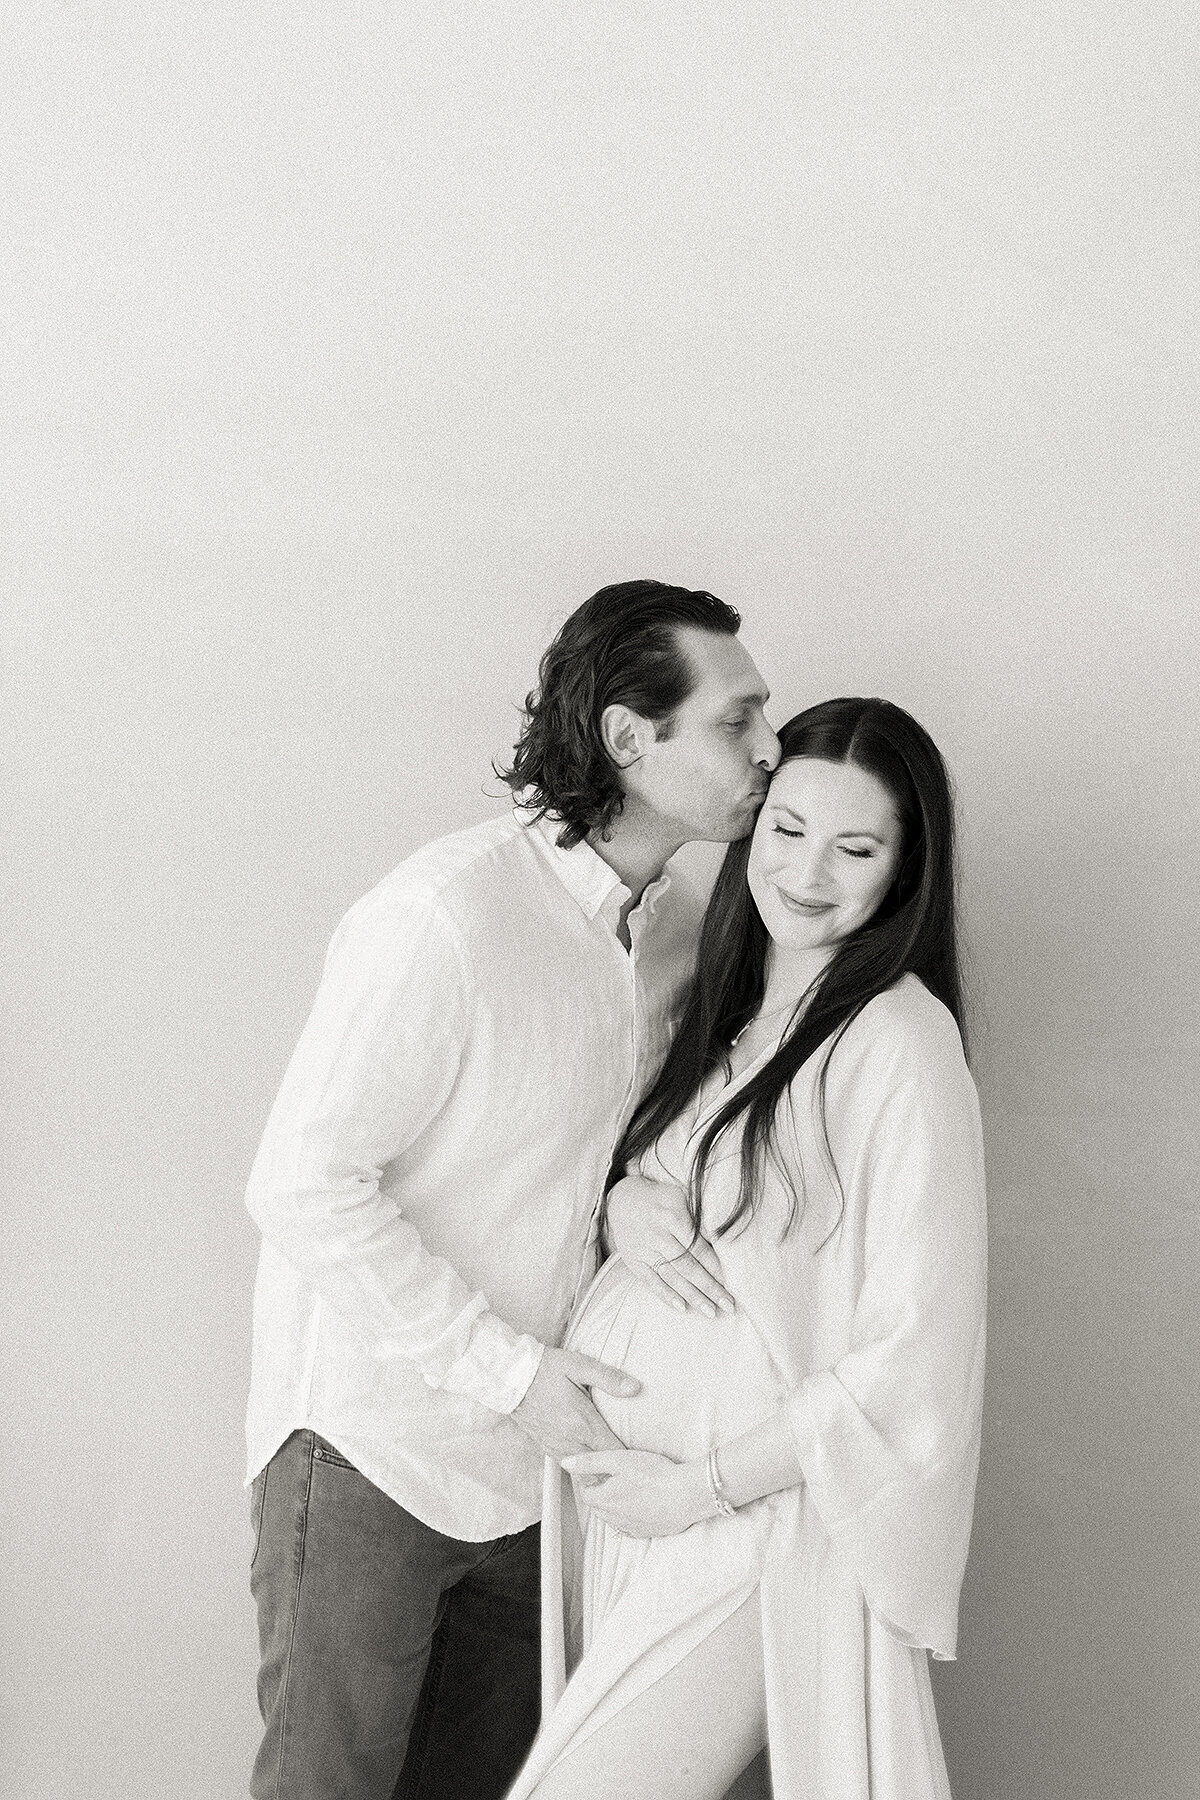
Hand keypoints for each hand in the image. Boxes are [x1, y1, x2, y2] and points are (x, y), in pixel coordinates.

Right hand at [510, 1347, 639, 1461]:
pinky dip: (583, 1468)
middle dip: (619, 1468)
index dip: (631, 1457)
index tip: (644, 1452)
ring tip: (616, 1465)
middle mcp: (571, 1441)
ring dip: (601, 1470)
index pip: (615, 1453)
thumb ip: (608, 1378)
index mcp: (583, 1423)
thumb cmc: (546, 1369)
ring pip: (585, 1473)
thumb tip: (635, 1388)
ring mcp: (558, 1447)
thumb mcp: (578, 1365)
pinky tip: (591, 1457)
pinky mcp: (547, 1448)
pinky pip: (570, 1467)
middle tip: (634, 1462)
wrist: (510, 1378)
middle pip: (602, 1469)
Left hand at [562, 1447, 711, 1537]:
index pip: (587, 1493)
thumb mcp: (618, 1460)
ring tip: (632, 1488)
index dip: (592, 1480)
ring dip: (617, 1506)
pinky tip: (644, 1504)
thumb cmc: (653, 1474)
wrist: (686, 1495)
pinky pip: (632, 1527)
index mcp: (605, 1500)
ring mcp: (632, 1528)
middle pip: (599, 1507)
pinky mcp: (648, 1533)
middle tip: (618, 1477)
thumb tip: (565, 1462)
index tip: (603, 1470)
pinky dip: (632, 1516)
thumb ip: (590, 1461)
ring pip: (615, 1518)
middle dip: (603, 1494)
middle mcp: (614, 1519)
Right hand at [605, 1172, 734, 1317]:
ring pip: (672, 1278)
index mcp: (673, 1217)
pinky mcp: (634, 1261)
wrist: (622, 1198)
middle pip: (687, 1267)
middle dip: (710, 1288)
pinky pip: (651, 1282)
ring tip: (711, 1312)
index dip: (715, 1268)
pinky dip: (666, 1295)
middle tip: (729, 1305)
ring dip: (693, 1297)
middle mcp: (658, 1235)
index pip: (698, 1248)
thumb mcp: (682, 1197)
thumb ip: (700, 1217)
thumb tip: (724, 1242)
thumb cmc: (661, 1198)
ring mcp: (644, 1250)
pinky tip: (682, 1308)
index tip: (731, 1283)